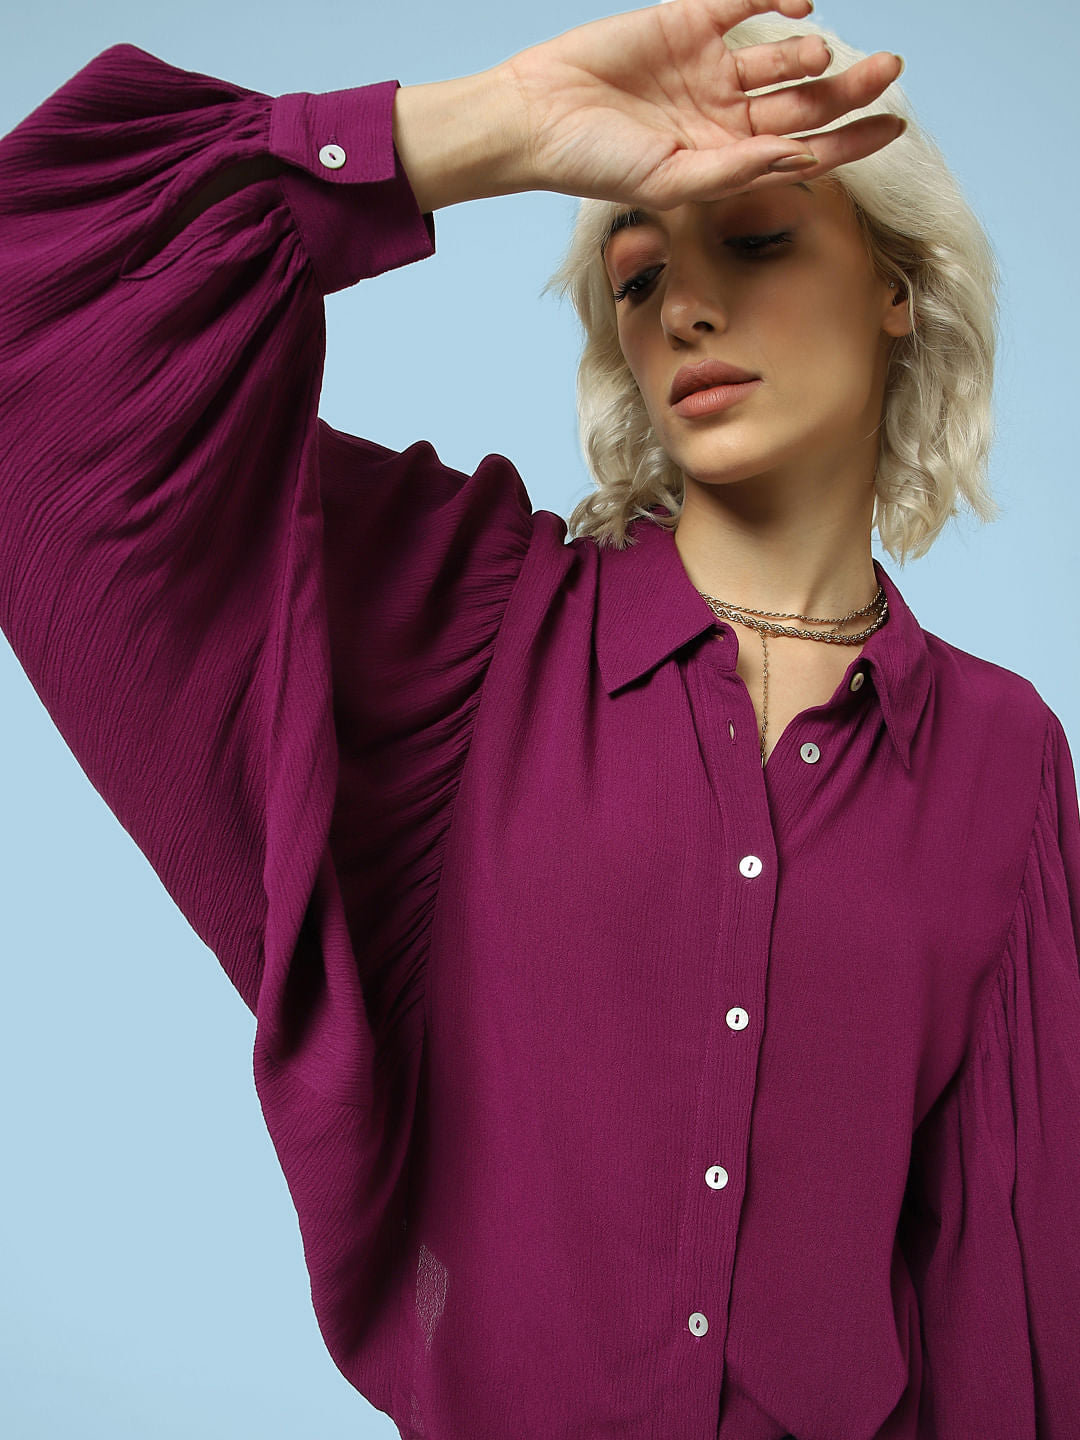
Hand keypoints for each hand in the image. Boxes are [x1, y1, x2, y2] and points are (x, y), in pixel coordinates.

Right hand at [497, 0, 904, 207]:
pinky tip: (800, 3)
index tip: (895, 127)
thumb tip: (802, 159)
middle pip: (805, 102)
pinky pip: (744, 2)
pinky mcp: (686, 22)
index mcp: (725, 160)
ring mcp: (708, 68)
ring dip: (807, 55)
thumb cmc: (595, 163)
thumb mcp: (671, 181)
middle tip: (887, 69)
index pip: (804, 150)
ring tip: (812, 59)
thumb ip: (736, 171)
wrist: (537, 117)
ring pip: (780, 57)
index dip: (851, 140)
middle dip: (850, 89)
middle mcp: (724, 115)